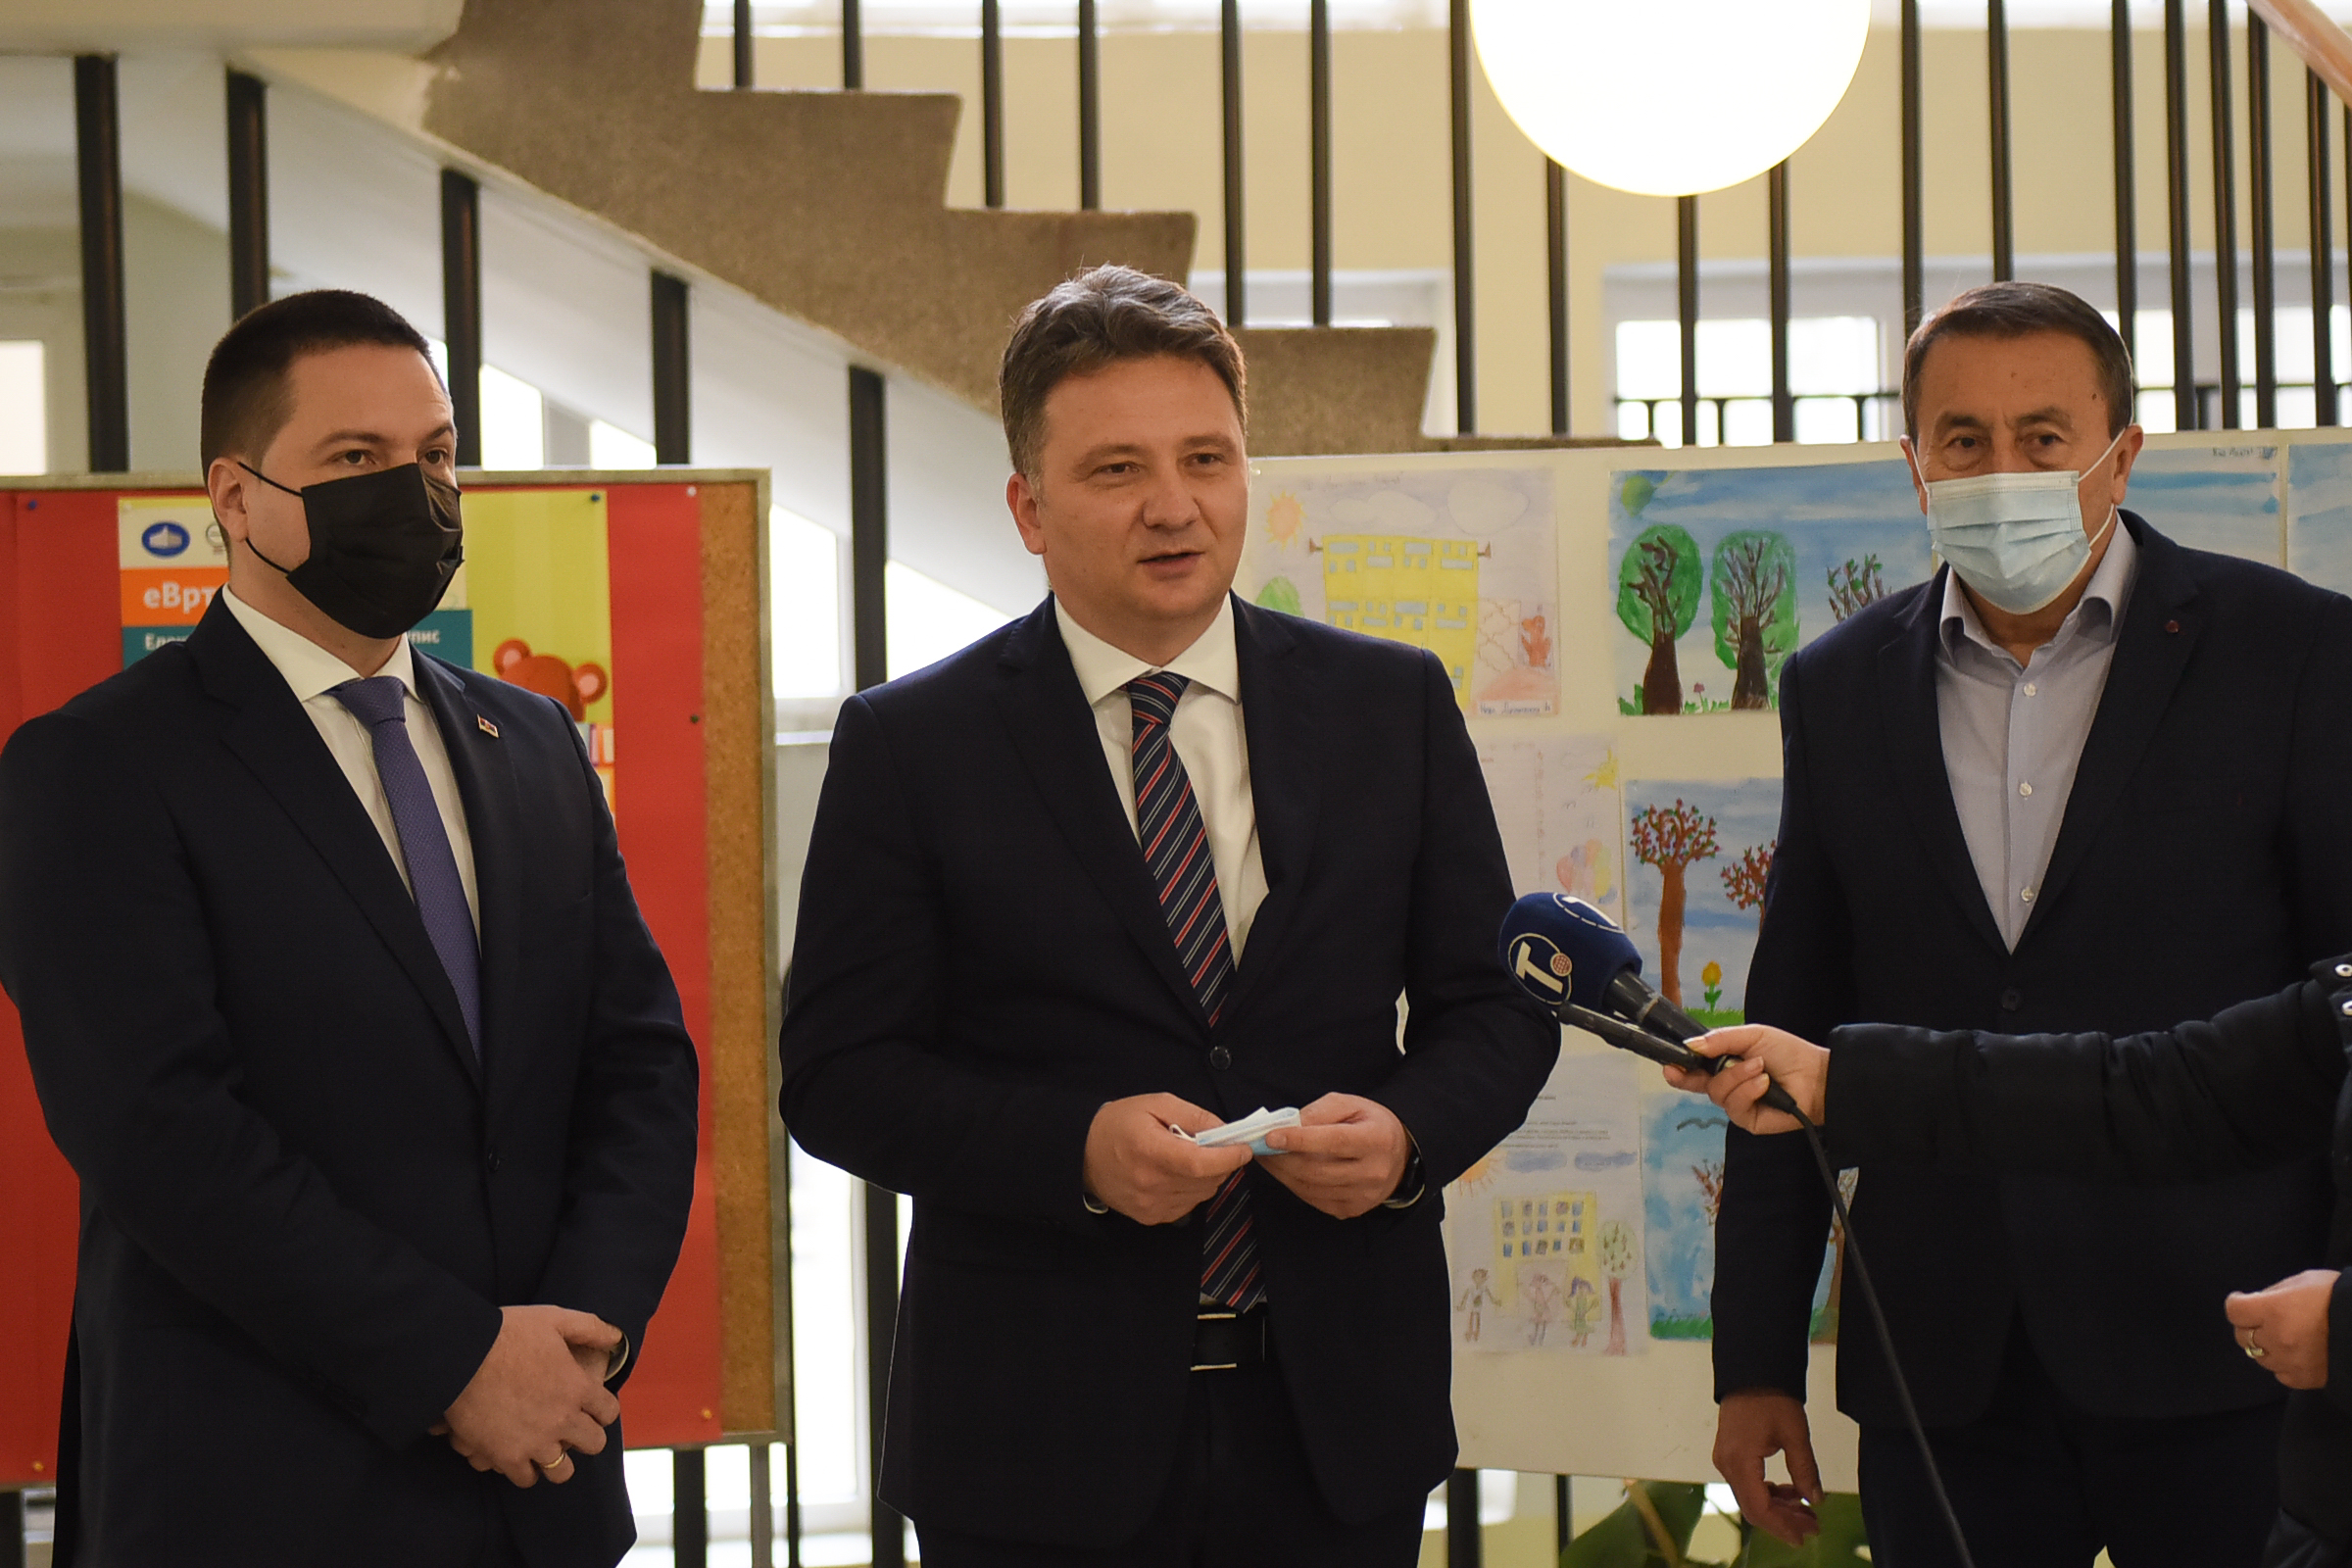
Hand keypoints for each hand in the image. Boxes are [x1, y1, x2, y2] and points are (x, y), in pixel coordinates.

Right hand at [440, 1306, 623, 1486]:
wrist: (460, 1355)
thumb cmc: (508, 1333)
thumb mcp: (555, 1318)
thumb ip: (590, 1328)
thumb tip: (616, 1338)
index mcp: (578, 1387)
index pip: (609, 1412)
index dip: (602, 1409)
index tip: (592, 1408)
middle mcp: (564, 1419)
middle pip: (593, 1444)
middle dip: (586, 1436)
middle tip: (571, 1429)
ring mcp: (536, 1442)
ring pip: (562, 1471)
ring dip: (558, 1462)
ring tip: (547, 1451)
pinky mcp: (507, 1456)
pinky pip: (526, 1479)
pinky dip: (525, 1471)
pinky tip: (520, 1458)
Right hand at [1083, 1094, 1252, 1224]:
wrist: (1082, 1153)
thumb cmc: (1120, 1123)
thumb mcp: (1156, 1104)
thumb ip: (1194, 1116)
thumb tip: (1226, 1131)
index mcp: (1151, 1150)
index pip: (1201, 1163)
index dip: (1228, 1157)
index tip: (1244, 1148)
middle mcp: (1151, 1183)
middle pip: (1206, 1180)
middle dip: (1220, 1163)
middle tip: (1215, 1146)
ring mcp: (1150, 1205)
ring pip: (1201, 1194)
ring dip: (1207, 1177)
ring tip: (1190, 1158)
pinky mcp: (1150, 1217)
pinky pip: (1188, 1205)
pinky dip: (1192, 1190)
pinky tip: (1177, 1175)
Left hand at [1258, 1093, 1409, 1219]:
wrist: (1399, 1155)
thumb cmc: (1371, 1124)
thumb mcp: (1350, 1104)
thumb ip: (1319, 1111)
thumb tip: (1289, 1125)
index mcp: (1376, 1140)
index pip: (1333, 1141)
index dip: (1299, 1139)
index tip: (1270, 1136)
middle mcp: (1373, 1172)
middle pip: (1317, 1170)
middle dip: (1282, 1158)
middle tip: (1259, 1146)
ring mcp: (1363, 1196)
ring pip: (1311, 1187)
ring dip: (1282, 1173)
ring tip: (1267, 1157)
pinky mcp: (1352, 1209)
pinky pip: (1314, 1199)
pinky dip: (1294, 1184)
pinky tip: (1285, 1170)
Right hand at [1665, 1026, 1829, 1133]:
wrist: (1816, 1076)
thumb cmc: (1786, 1053)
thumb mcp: (1751, 1035)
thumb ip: (1720, 1039)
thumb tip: (1690, 1045)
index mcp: (1723, 1065)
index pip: (1694, 1071)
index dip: (1678, 1070)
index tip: (1668, 1066)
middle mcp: (1726, 1086)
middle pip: (1699, 1083)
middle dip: (1698, 1073)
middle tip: (1691, 1067)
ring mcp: (1736, 1104)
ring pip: (1717, 1093)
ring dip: (1737, 1077)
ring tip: (1760, 1068)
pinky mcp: (1747, 1120)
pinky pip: (1734, 1106)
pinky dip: (1748, 1091)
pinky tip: (1764, 1084)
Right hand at [1713, 1390, 1822, 1545]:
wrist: (1751, 1371)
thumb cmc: (1771, 1398)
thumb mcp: (1795, 1434)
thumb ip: (1805, 1470)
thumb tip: (1816, 1500)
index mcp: (1741, 1462)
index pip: (1759, 1507)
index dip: (1782, 1525)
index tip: (1804, 1535)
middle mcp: (1727, 1465)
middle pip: (1753, 1507)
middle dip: (1783, 1520)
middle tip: (1812, 1526)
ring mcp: (1726, 1460)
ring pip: (1751, 1497)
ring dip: (1778, 1508)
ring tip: (1806, 1510)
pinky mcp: (1730, 1454)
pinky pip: (1748, 1484)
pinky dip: (1769, 1493)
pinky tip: (1790, 1492)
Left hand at [2226, 1269, 2338, 1389]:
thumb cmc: (2336, 1296)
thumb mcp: (2302, 1282)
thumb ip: (2274, 1294)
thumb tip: (2256, 1302)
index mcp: (2273, 1310)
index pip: (2234, 1311)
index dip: (2237, 1304)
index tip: (2242, 1301)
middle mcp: (2277, 1338)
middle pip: (2243, 1337)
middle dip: (2250, 1326)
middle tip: (2263, 1320)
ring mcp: (2290, 1361)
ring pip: (2260, 1357)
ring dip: (2267, 1346)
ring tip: (2284, 1337)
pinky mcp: (2305, 1379)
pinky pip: (2280, 1375)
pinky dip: (2284, 1365)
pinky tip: (2295, 1354)